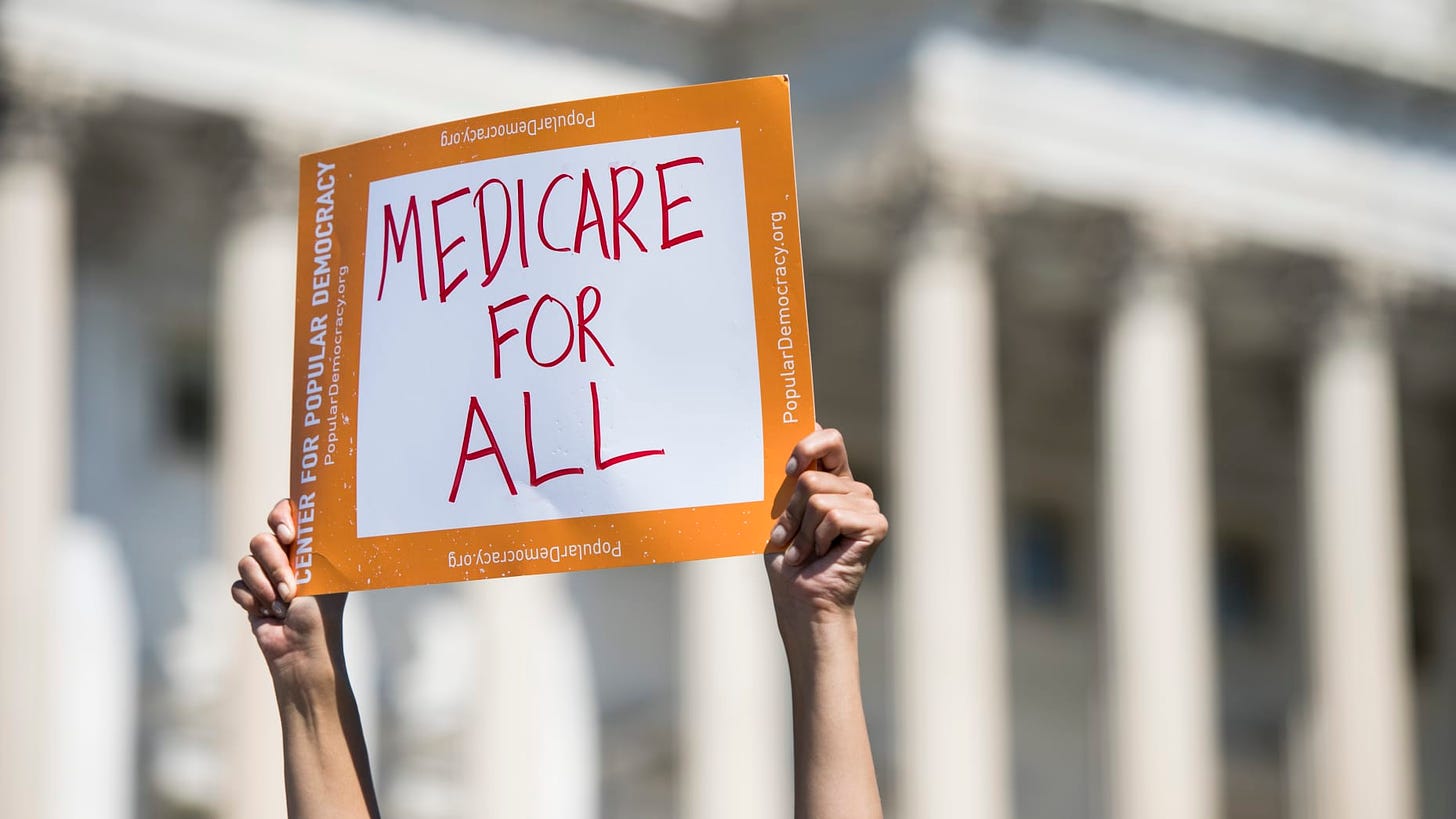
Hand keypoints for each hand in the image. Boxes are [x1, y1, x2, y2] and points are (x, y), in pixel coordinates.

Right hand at [230, 499, 345, 682]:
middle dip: (274, 564)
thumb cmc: (320, 612)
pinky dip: (252, 600)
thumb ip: (310, 542)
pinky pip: (237, 584)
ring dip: (264, 586)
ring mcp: (266, 576)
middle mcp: (286, 558)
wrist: (301, 648)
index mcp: (307, 548)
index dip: (280, 517)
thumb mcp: (322, 572)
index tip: (288, 535)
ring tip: (281, 605)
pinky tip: (267, 614)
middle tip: (290, 588)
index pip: (286, 514)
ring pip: (246, 561)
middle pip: (261, 539)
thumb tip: (307, 514)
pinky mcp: (250, 594)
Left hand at [764, 427, 887, 632]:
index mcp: (833, 481)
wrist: (801, 598)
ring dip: (803, 531)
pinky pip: (834, 516)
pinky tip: (822, 553)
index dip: (807, 445)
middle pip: (811, 476)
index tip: (786, 469)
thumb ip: (787, 484)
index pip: (829, 439)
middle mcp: (853, 489)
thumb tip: (783, 459)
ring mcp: (867, 506)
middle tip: (789, 536)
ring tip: (805, 551)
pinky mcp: (875, 524)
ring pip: (818, 499)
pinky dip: (818, 538)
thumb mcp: (780, 515)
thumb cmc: (790, 560)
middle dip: (791, 510)